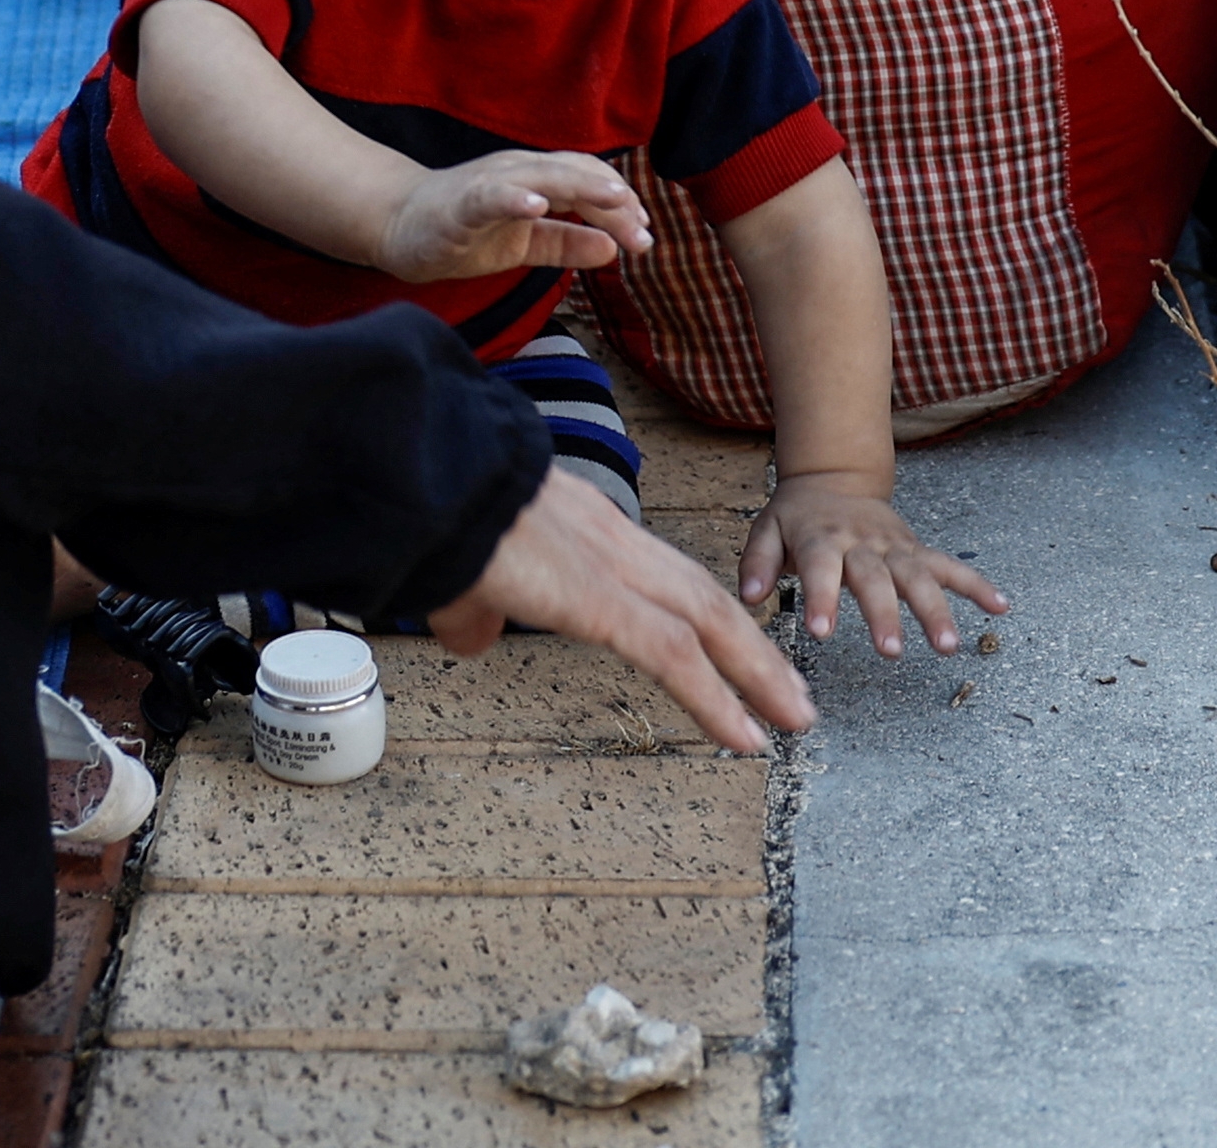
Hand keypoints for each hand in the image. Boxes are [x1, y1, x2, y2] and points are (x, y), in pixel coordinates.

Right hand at [374, 148, 648, 283]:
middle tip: (643, 232)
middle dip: (613, 200)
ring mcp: (487, 184)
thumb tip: (613, 248)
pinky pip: (489, 197)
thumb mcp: (524, 244)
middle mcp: (517, 172)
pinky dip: (515, 197)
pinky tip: (537, 205)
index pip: (588, 181)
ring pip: (540, 175)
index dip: (620, 203)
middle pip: (575, 174)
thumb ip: (566, 243)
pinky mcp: (458, 205)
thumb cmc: (464, 231)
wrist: (398, 226)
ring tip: (613, 198)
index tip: (645, 234)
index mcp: (535, 179)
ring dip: (580, 185)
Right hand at [428, 467, 812, 754]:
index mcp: (585, 528)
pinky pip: (673, 656)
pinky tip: (743, 737)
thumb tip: (473, 637)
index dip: (703, 614)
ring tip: (794, 716)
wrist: (422, 478)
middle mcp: (611, 539)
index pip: (662, 575)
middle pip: (702, 596)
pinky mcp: (598, 599)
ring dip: (757, 672)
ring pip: (707, 621)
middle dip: (752, 646)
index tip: (732, 648)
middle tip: (791, 692)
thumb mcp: (462, 572)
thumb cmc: (431, 516)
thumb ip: (477, 608)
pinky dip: (716, 698)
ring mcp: (611, 565)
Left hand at [740, 472, 1007, 658]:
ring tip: (948, 646)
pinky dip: (977, 584)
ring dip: (936, 610)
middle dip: (884, 614)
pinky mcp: (916, 550)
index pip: (820, 569)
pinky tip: (1000, 606)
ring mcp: (894, 547)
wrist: (832, 479)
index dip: (821, 598)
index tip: (821, 632)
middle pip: (875, 579)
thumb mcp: (766, 530)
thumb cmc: (796, 517)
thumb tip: (748, 596)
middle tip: (890, 651)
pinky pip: (950, 566)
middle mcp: (862, 544)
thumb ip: (757, 562)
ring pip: (919, 576)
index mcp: (822, 540)